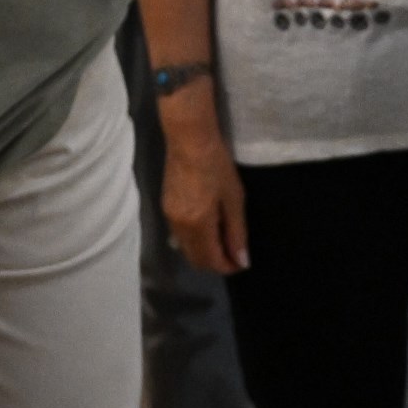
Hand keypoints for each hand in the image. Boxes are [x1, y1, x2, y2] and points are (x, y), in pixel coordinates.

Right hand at [158, 108, 250, 274]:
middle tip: (234, 255)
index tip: (242, 263)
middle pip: (196, 260)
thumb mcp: (234, 198)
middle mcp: (180, 227)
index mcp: (198, 225)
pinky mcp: (166, 209)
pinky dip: (195, 241)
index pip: (211, 260)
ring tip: (223, 240)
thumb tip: (241, 261)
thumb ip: (237, 232)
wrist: (189, 140)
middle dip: (215, 263)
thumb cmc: (217, 166)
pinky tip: (208, 227)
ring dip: (204, 252)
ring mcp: (170, 219)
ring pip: (187, 249)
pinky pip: (180, 236)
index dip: (228, 267)